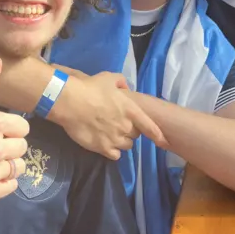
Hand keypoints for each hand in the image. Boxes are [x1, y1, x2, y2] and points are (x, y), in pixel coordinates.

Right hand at [50, 71, 166, 159]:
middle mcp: (126, 126)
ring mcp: (115, 139)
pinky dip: (113, 152)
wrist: (70, 102)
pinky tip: (106, 146)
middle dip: (130, 131)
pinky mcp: (102, 148)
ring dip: (122, 141)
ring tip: (111, 135)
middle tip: (118, 125)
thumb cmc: (90, 88)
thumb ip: (121, 82)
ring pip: (126, 146)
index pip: (150, 126)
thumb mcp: (109, 78)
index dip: (158, 135)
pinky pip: (115, 155)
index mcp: (131, 110)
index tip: (163, 141)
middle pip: (135, 135)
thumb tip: (125, 89)